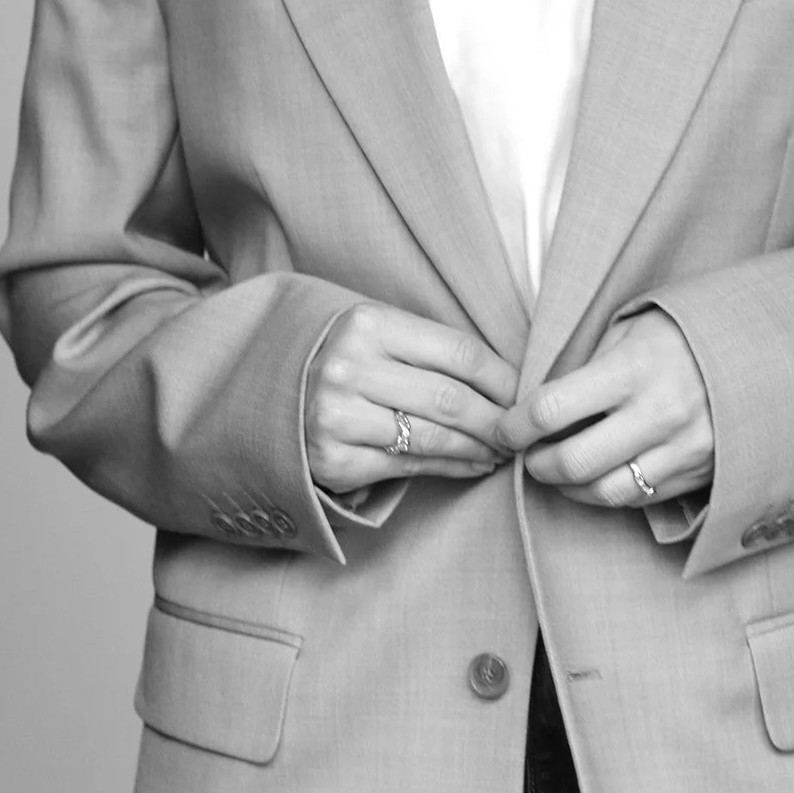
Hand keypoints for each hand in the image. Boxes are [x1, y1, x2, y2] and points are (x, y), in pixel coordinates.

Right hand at [304, 302, 518, 497]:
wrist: (268, 396)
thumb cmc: (345, 360)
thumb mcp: (379, 334)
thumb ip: (431, 347)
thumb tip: (509, 377)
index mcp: (368, 324)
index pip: (459, 353)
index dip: (503, 379)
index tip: (526, 394)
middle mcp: (348, 368)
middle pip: (450, 399)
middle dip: (497, 420)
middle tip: (521, 431)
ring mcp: (337, 416)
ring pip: (433, 437)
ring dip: (479, 448)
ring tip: (502, 450)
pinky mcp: (334, 459)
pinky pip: (409, 466)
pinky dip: (451, 468)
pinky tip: (473, 465)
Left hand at [497, 309, 713, 509]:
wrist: (763, 353)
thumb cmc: (685, 335)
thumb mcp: (632, 331)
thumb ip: (588, 369)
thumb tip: (538, 406)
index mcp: (635, 368)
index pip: (553, 409)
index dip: (516, 425)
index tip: (506, 428)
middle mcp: (659, 413)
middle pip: (574, 462)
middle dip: (537, 465)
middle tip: (528, 456)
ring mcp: (683, 449)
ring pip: (606, 492)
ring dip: (569, 488)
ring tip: (559, 472)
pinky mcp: (699, 473)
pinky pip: (640, 498)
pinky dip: (609, 492)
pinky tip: (600, 475)